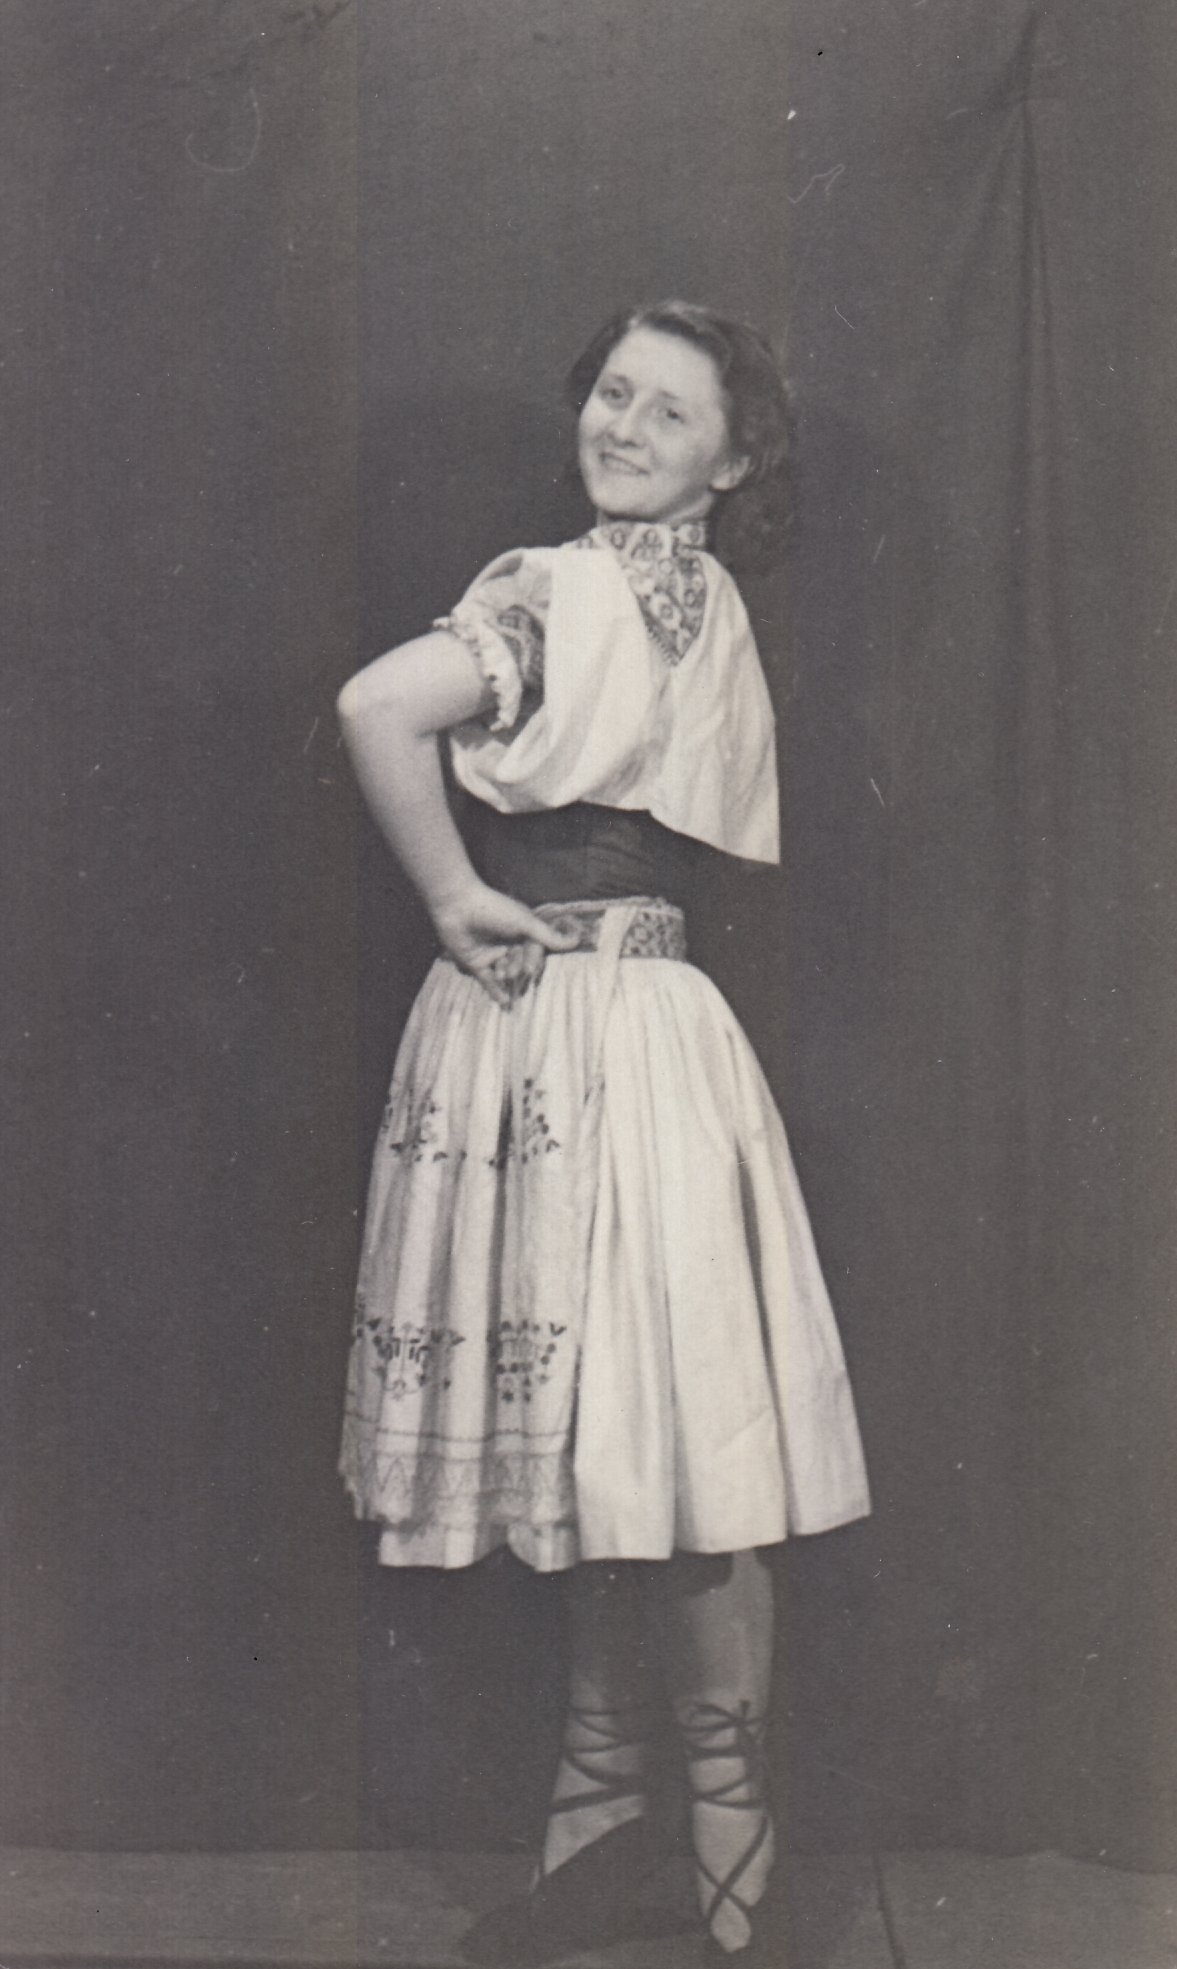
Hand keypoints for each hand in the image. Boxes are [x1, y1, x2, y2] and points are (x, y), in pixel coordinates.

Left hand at [431, 882, 581, 1009]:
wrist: (458, 906)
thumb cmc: (493, 909)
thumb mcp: (524, 922)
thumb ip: (547, 936)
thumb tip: (576, 941)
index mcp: (521, 930)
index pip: (534, 951)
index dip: (533, 960)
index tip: (530, 968)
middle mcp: (508, 943)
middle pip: (520, 963)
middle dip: (518, 968)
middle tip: (513, 971)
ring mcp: (491, 953)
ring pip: (505, 972)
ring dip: (506, 976)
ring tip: (503, 975)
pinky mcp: (475, 963)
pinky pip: (487, 981)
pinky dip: (495, 991)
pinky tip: (504, 1003)